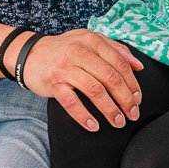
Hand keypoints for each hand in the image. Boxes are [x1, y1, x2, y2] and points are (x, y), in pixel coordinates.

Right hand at [12, 29, 143, 130]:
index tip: (138, 99)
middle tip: (133, 114)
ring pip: (94, 91)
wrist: (30, 53)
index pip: (120, 63)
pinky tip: (94, 126)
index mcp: (92, 41)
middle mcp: (79, 52)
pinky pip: (72, 102)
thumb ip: (115, 49)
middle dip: (125, 99)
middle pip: (110, 78)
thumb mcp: (89, 41)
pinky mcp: (53, 83)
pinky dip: (84, 116)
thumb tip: (139, 66)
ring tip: (118, 122)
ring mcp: (65, 68)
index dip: (132, 83)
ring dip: (110, 110)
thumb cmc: (65, 49)